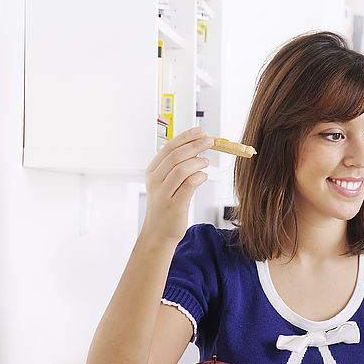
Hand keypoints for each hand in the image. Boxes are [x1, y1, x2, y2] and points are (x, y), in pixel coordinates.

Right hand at [139, 127, 213, 244]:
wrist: (158, 233)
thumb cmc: (166, 207)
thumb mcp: (166, 184)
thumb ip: (177, 168)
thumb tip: (196, 148)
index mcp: (152, 172)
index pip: (169, 148)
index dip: (185, 137)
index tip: (200, 131)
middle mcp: (155, 181)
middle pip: (176, 156)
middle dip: (195, 145)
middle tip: (210, 141)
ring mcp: (163, 193)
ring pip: (181, 169)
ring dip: (198, 162)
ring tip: (206, 162)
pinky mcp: (174, 205)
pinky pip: (189, 185)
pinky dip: (199, 177)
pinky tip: (204, 176)